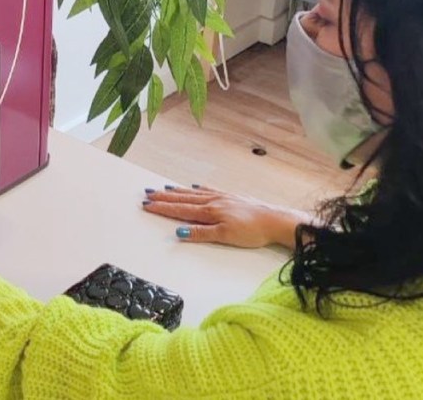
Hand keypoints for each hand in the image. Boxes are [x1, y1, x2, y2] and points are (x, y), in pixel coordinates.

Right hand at [142, 186, 310, 248]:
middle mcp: (213, 201)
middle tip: (148, 194)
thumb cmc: (253, 230)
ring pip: (194, 193)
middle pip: (183, 199)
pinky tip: (194, 186)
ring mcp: (222, 197)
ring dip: (178, 192)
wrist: (274, 220)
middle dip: (164, 197)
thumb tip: (179, 232)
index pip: (180, 210)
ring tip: (164, 189)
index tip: (147, 205)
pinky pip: (209, 190)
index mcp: (209, 211)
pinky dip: (198, 188)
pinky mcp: (232, 197)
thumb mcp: (224, 236)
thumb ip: (200, 233)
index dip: (162, 208)